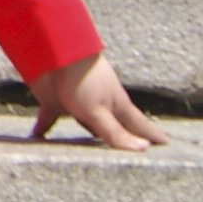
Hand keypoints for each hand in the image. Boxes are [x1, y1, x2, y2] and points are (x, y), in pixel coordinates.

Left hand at [21, 52, 164, 149]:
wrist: (53, 51)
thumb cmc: (82, 79)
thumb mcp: (100, 111)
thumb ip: (116, 132)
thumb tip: (143, 149)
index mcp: (115, 106)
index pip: (138, 124)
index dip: (151, 135)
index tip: (166, 144)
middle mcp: (99, 106)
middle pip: (115, 126)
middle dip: (125, 137)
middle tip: (138, 148)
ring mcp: (78, 103)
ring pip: (86, 124)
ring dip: (88, 135)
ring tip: (91, 149)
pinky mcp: (55, 102)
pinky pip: (49, 119)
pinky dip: (43, 128)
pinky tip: (36, 137)